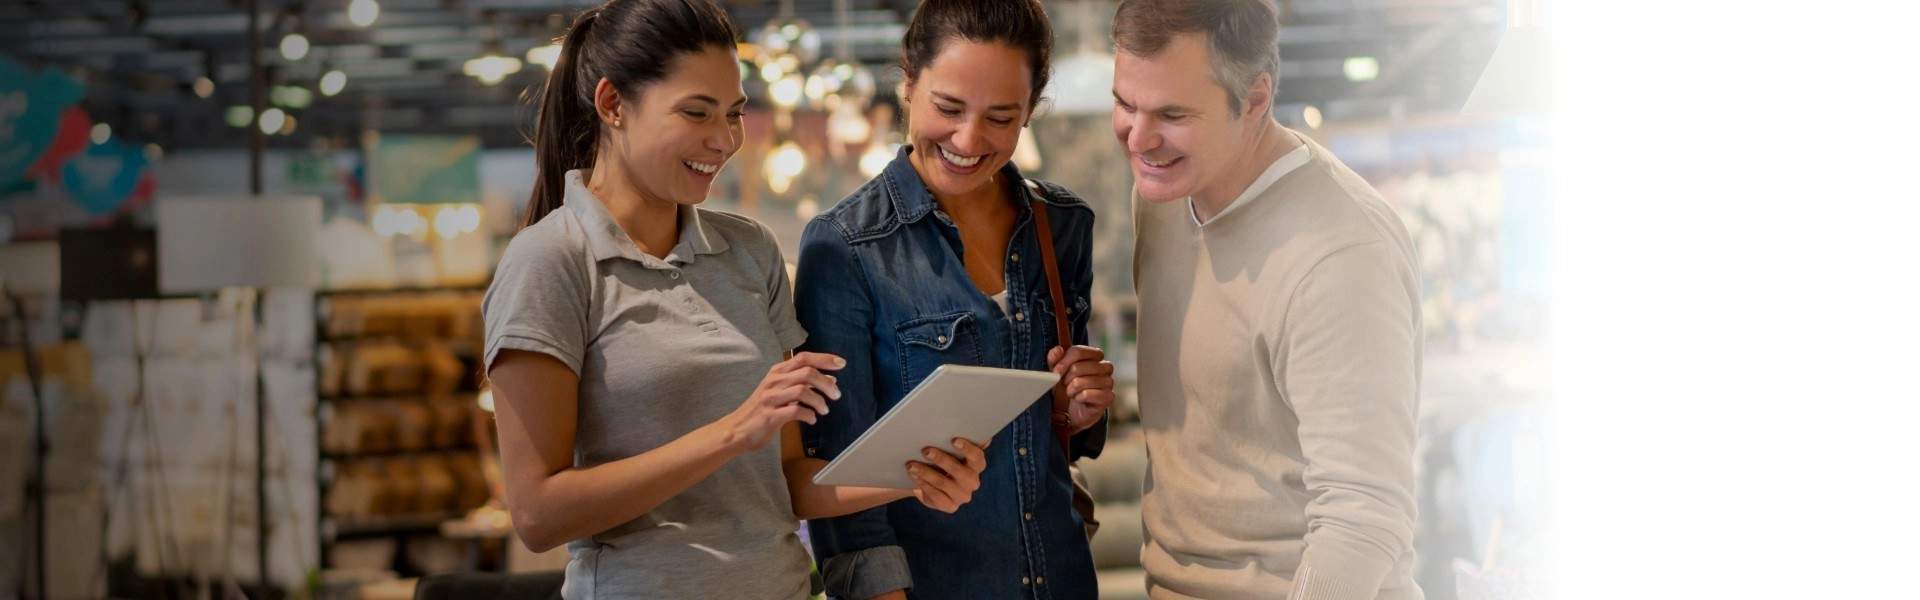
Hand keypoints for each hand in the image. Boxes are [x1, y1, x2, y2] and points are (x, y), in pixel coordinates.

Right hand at [716, 352, 843, 451]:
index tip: (841, 363)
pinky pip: (795, 411)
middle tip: (836, 395)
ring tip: (824, 410)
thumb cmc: (762, 410)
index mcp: (777, 372)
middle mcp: (774, 381)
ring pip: (803, 390)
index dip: (824, 359)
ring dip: (819, 401)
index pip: (803, 358)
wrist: (737, 430)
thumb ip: (804, 384)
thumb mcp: (782, 392)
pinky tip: (811, 419)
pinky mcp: (770, 415)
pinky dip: (809, 415)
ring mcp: (771, 398)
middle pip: (807, 372)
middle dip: (826, 382)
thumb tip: (831, 380)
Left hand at [905, 437, 988, 512]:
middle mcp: (973, 482)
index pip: (977, 457)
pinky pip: (935, 495)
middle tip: (925, 451)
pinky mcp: (950, 506)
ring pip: (943, 483)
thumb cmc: (942, 462)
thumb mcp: (951, 452)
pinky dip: (923, 484)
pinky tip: (914, 476)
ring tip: (911, 465)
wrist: (931, 484)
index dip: (967, 449)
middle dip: (941, 460)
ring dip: (926, 472)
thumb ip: (961, 442)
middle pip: (959, 471)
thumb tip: (983, 436)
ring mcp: (962, 496)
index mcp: (977, 466)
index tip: (953, 440)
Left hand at [1048, 345, 1114, 433]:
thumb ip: (1055, 358)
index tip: (1056, 371)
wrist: (1071, 412)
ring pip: (1082, 381)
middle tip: (1066, 385)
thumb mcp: (1057, 372)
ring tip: (1072, 393)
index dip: (1064, 362)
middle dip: (1066, 378)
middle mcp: (1105, 366)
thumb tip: (1057, 349)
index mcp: (1095, 355)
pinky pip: (1088, 394)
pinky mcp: (1109, 397)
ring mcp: (1109, 382)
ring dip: (1072, 389)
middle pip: (1078, 367)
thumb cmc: (1066, 387)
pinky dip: (1079, 398)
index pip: (1078, 351)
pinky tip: (1079, 399)